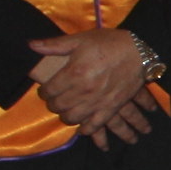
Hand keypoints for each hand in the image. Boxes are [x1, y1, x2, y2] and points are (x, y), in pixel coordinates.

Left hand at [29, 29, 154, 131]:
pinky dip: (86, 130)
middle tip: (54, 100)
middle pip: (58, 106)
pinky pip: (94, 126)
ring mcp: (97, 102)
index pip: (49, 90)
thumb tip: (31, 45)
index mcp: (74, 73)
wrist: (139, 52)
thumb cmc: (108, 43)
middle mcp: (83, 90)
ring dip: (66, 116)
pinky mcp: (110, 108)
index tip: (45, 90)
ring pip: (72, 118)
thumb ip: (54, 45)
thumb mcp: (80, 39)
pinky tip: (82, 127)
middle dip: (52, 104)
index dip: (43, 92)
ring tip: (66, 110)